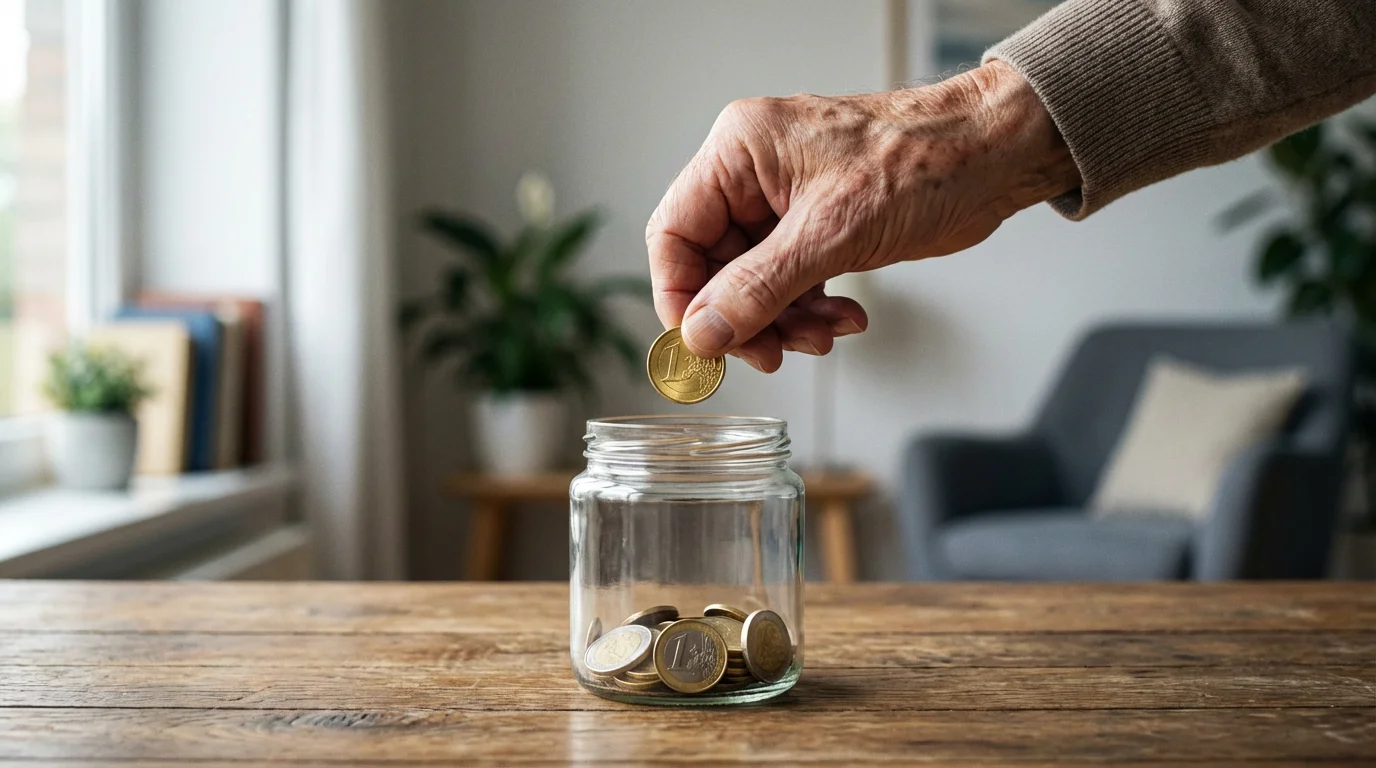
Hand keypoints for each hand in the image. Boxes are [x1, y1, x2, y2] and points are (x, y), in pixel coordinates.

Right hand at [645, 60, 1078, 370]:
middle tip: (773, 354)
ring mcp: (787, 203)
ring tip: (826, 334)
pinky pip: (792, 282)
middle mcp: (755, 174)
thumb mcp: (831, 233)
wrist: (996, 156)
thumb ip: (758, 287)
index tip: (702, 344)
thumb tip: (703, 332)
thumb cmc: (925, 162)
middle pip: (714, 267)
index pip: (674, 233)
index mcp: (740, 152)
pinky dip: (813, 310)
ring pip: (754, 283)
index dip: (681, 296)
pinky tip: (845, 319)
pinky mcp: (820, 226)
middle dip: (746, 317)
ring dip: (785, 321)